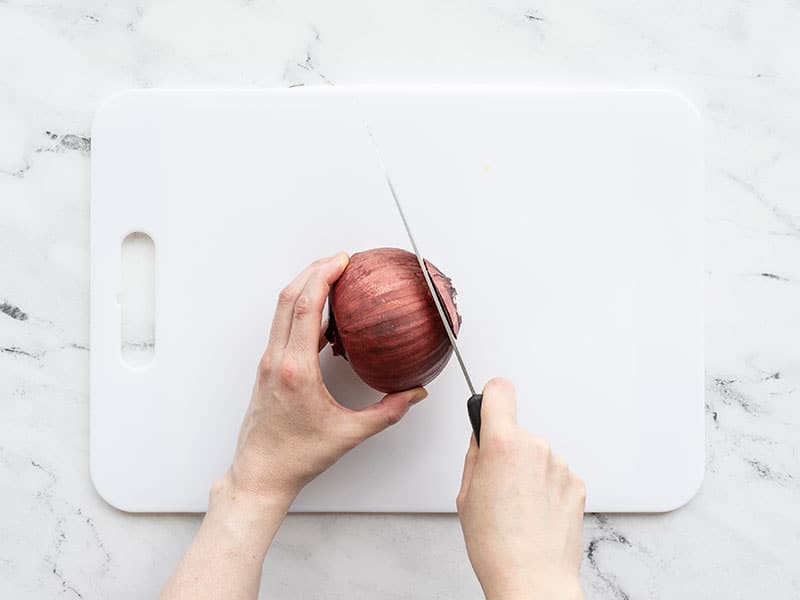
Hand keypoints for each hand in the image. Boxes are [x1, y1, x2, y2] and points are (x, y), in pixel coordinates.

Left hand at [226, 252, 427, 505]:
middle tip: (340, 260)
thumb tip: (414, 394)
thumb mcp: (349, 434)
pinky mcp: (269, 369)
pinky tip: (322, 316)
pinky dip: (301, 310)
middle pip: (289, 298)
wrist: (260, 474)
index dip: (323, 277)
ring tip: (331, 278)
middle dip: (313, 271)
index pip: (306, 308)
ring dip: (304, 287)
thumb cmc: (297, 456)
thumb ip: (388, 412)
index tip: (341, 261)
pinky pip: (283, 327)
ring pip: (282, 310)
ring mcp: (269, 363)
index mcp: (296, 370)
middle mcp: (277, 360)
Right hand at [457, 378, 585, 599]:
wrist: (533, 579)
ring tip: (518, 507)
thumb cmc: (497, 545)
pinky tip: (535, 513)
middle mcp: (537, 447)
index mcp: (504, 444)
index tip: (490, 404)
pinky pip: (555, 473)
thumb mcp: (465, 494)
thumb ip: (476, 455)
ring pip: (537, 454)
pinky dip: (546, 487)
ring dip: (528, 471)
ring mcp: (560, 465)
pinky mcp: (577, 483)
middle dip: (507, 449)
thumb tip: (482, 438)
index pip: (500, 391)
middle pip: (517, 431)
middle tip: (497, 485)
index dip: (491, 397)